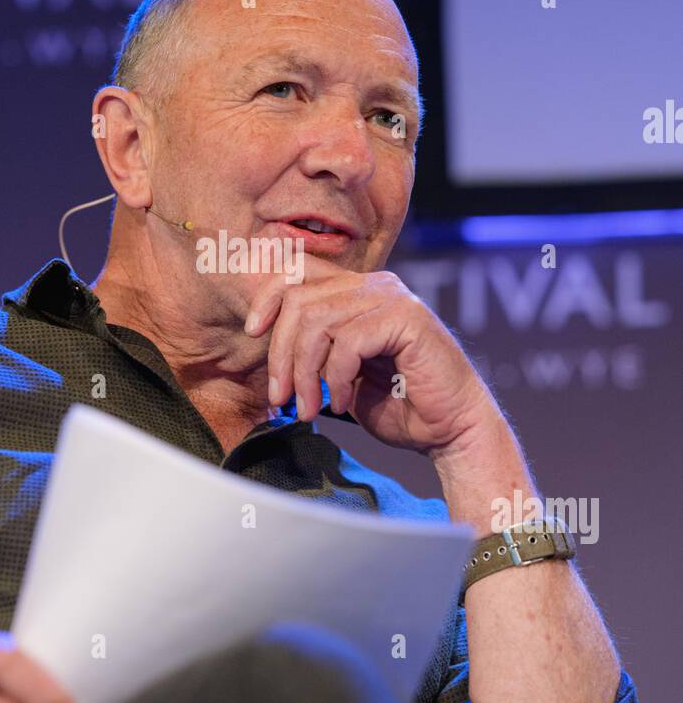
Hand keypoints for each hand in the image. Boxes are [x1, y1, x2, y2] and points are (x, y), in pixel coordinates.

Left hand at [244, 253, 495, 455]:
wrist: (450, 431)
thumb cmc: (399, 406)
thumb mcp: (341, 373)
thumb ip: (313, 349)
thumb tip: (263, 338)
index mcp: (357, 290)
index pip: (298, 271)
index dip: (268, 297)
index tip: (252, 332)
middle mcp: (374, 285)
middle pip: (299, 299)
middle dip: (281, 354)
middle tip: (281, 398)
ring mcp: (392, 297)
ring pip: (317, 321)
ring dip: (305, 373)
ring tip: (308, 408)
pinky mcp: (406, 318)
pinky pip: (347, 341)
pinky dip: (337, 377)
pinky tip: (344, 402)